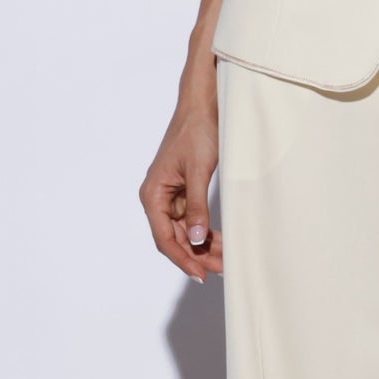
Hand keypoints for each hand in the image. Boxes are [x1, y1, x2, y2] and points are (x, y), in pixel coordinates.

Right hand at [139, 86, 222, 281]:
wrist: (203, 104)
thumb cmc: (197, 131)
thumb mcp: (199, 171)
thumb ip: (197, 206)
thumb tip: (197, 239)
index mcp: (152, 194)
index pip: (165, 238)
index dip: (183, 259)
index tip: (201, 274)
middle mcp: (157, 198)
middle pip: (176, 238)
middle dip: (197, 255)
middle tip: (222, 269)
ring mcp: (171, 196)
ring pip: (186, 231)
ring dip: (204, 246)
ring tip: (226, 259)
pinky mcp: (184, 191)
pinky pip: (193, 219)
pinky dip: (206, 230)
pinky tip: (222, 241)